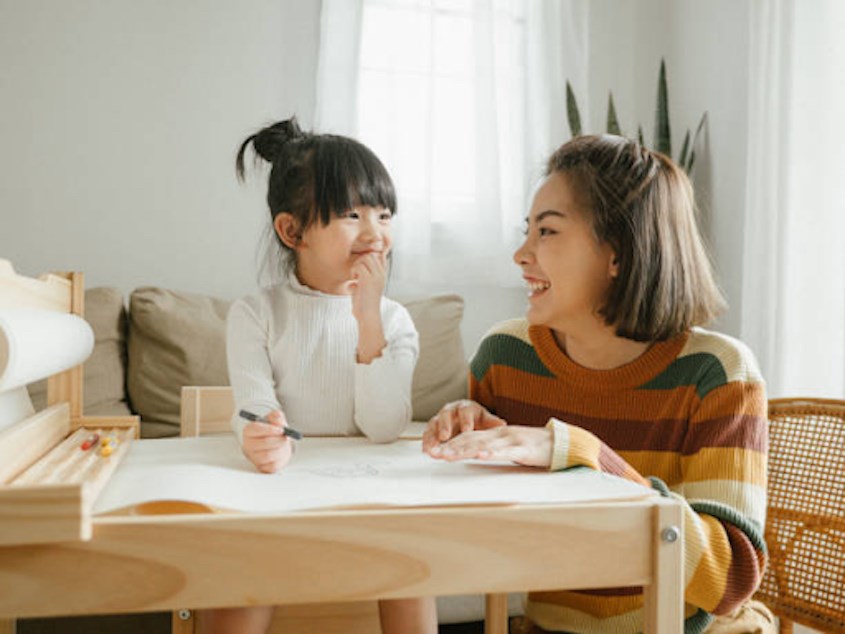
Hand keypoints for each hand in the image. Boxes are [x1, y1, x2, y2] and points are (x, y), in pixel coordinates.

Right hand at [241, 409, 293, 472]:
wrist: (277, 445)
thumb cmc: (274, 432)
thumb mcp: (275, 420)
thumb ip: (276, 416)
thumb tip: (278, 418)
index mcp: (249, 431)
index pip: (255, 429)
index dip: (270, 429)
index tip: (281, 429)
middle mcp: (248, 445)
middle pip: (262, 443)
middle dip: (278, 440)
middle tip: (286, 437)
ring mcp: (254, 457)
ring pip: (268, 455)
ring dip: (280, 449)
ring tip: (283, 444)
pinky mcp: (261, 467)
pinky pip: (272, 466)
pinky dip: (280, 459)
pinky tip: (280, 453)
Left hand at [349, 251, 386, 321]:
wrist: (368, 316)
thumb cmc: (365, 307)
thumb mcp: (365, 293)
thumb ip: (361, 285)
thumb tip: (351, 284)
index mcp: (382, 276)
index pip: (379, 257)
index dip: (367, 259)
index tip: (360, 270)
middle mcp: (381, 275)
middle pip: (371, 255)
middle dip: (360, 261)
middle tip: (356, 274)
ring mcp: (376, 276)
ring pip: (365, 258)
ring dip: (357, 265)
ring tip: (354, 277)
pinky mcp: (368, 280)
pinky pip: (359, 266)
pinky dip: (353, 271)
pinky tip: (353, 281)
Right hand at [422, 400, 506, 452]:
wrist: (467, 421)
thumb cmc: (476, 420)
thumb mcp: (486, 421)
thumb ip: (492, 422)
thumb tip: (502, 424)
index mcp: (465, 407)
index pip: (465, 410)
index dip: (466, 420)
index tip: (467, 429)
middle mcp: (451, 411)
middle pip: (446, 415)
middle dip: (445, 426)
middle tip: (445, 436)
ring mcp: (440, 419)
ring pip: (434, 425)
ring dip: (432, 436)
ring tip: (432, 447)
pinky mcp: (432, 429)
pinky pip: (427, 434)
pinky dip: (426, 442)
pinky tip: (426, 451)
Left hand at [427, 425, 552, 467]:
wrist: (560, 442)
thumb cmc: (533, 448)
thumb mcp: (508, 448)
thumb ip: (491, 449)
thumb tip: (473, 454)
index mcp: (495, 435)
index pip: (468, 438)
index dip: (450, 444)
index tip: (432, 451)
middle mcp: (499, 435)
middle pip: (471, 440)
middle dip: (450, 447)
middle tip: (432, 453)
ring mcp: (510, 441)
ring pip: (483, 444)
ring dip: (464, 450)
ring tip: (448, 455)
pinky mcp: (522, 449)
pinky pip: (505, 451)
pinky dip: (491, 452)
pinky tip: (480, 455)